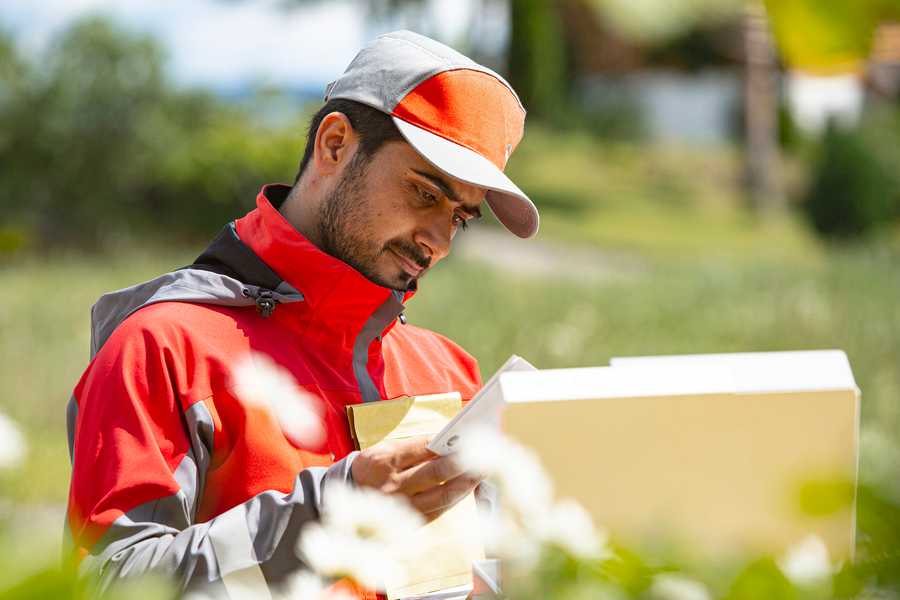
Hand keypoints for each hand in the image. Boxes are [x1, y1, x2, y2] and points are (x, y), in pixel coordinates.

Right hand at [351, 436, 480, 520]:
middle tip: (482, 455)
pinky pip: (438, 511)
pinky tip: (466, 489)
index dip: (447, 443)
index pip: (423, 448)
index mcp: (386, 460)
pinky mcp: (408, 521)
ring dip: (466, 484)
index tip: (466, 436)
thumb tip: (450, 442)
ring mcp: (402, 506)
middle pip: (436, 473)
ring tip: (481, 473)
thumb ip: (416, 446)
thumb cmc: (375, 465)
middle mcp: (393, 485)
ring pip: (442, 496)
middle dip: (463, 463)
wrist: (349, 493)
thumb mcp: (387, 448)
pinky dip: (455, 499)